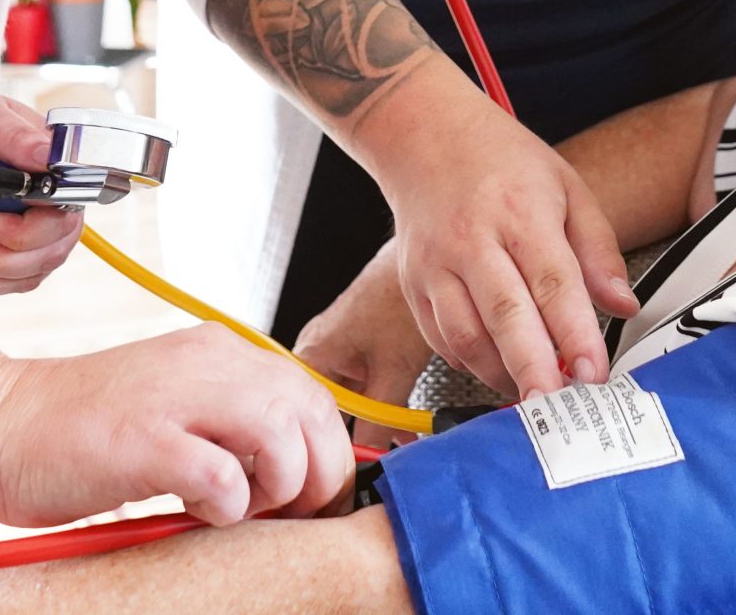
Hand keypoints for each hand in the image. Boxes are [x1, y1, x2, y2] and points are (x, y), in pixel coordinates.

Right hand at [0, 325, 355, 527]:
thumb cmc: (83, 430)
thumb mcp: (177, 404)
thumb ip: (231, 420)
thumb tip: (298, 469)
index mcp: (217, 352)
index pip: (314, 395)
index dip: (325, 453)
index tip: (309, 497)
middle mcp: (205, 361)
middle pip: (312, 412)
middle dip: (315, 476)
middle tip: (283, 512)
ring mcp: (174, 397)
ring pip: (281, 435)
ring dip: (276, 487)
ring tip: (240, 508)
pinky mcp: (143, 440)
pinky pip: (223, 475)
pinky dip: (227, 505)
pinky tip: (197, 509)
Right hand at [294, 238, 436, 448]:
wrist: (431, 261)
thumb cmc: (400, 298)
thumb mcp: (393, 370)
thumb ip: (380, 420)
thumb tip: (374, 460)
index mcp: (312, 356)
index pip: (304, 420)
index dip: (329, 452)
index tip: (353, 474)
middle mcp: (317, 353)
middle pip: (326, 415)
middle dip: (354, 440)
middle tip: (380, 463)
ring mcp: (337, 350)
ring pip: (349, 403)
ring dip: (373, 423)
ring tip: (397, 442)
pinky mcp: (359, 348)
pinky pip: (363, 389)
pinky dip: (382, 406)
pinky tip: (405, 421)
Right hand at [369, 70, 638, 398]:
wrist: (424, 133)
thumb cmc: (501, 161)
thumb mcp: (566, 187)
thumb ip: (597, 250)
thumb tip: (624, 305)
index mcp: (519, 211)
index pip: (552, 281)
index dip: (575, 332)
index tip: (595, 372)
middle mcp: (472, 239)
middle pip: (505, 314)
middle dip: (534, 369)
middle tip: (559, 408)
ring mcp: (434, 263)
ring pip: (465, 335)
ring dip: (502, 375)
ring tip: (536, 396)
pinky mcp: (412, 284)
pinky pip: (441, 338)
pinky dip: (471, 363)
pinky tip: (499, 371)